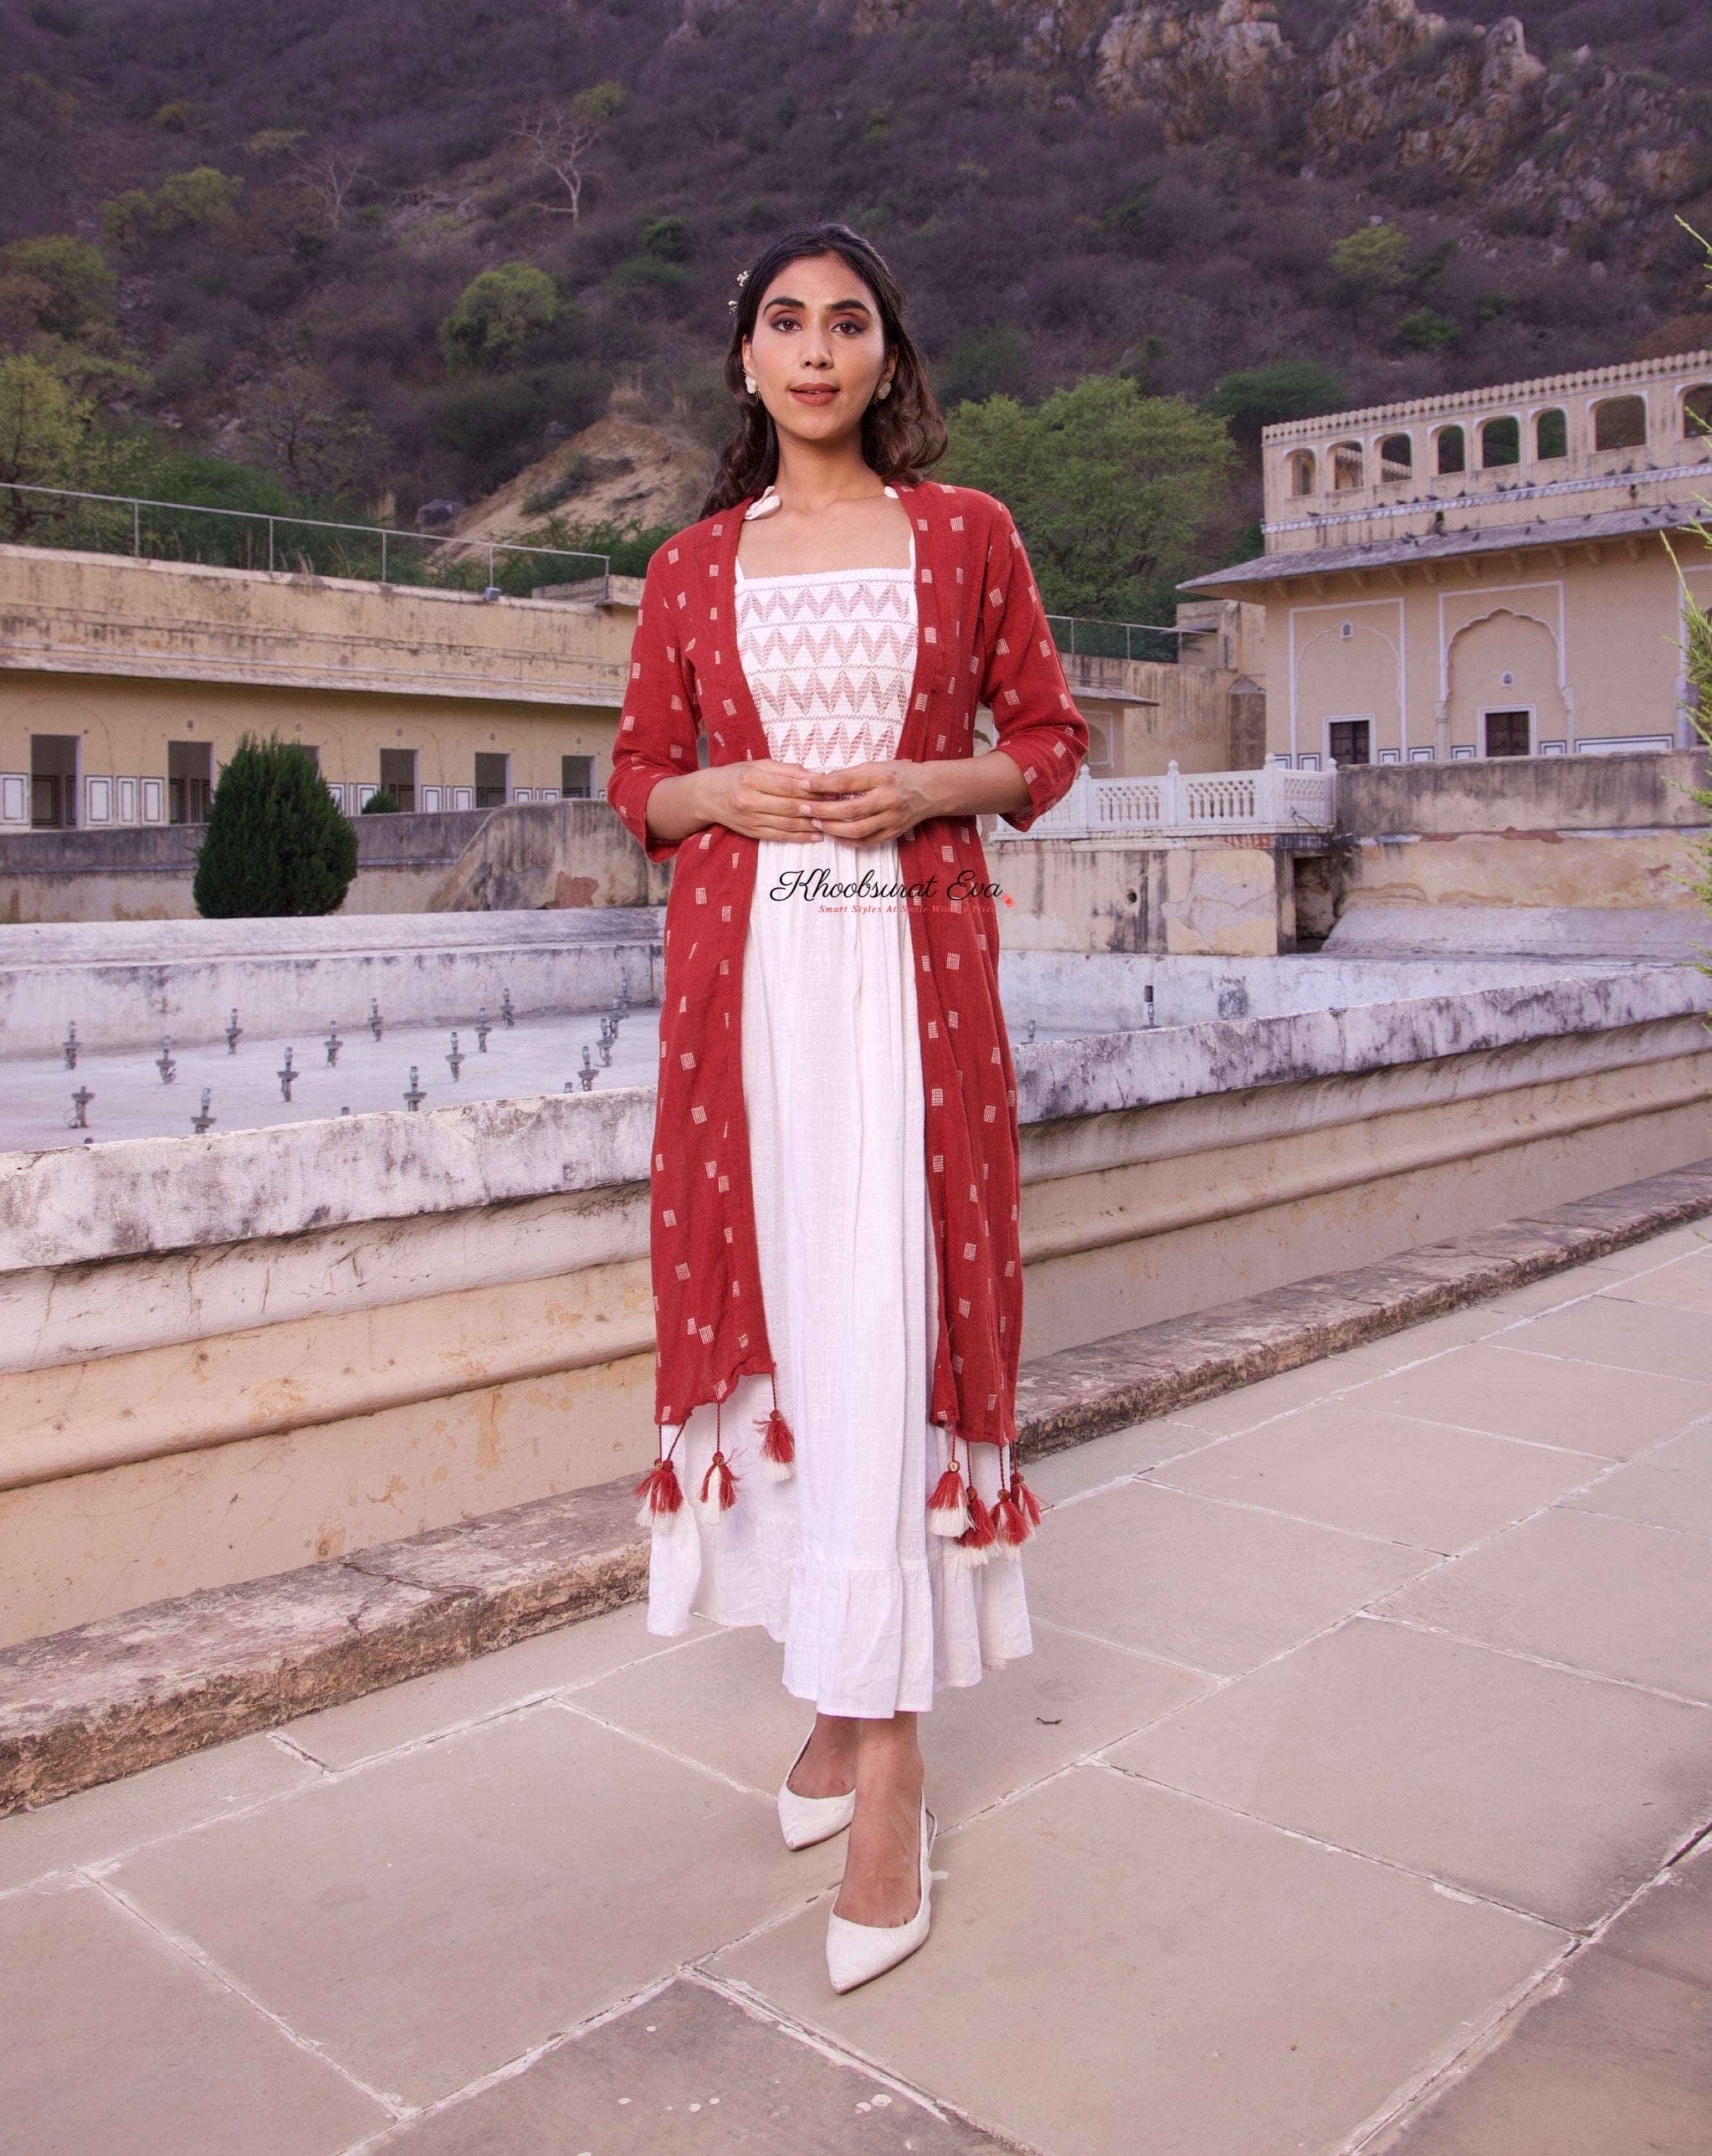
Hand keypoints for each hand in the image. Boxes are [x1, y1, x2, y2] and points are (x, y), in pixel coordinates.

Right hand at [695, 758, 823, 842]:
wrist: (707, 796)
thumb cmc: (736, 775)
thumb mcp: (758, 765)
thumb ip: (788, 770)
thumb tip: (817, 777)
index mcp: (751, 779)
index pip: (789, 786)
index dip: (813, 790)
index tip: (832, 789)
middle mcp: (749, 800)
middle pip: (790, 807)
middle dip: (816, 808)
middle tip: (836, 807)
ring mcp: (750, 819)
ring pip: (787, 824)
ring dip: (812, 825)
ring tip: (830, 822)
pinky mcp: (752, 833)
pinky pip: (780, 837)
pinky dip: (800, 837)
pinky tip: (816, 836)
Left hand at [798, 760, 944, 845]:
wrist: (930, 790)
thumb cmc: (898, 774)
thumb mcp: (876, 766)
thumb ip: (850, 775)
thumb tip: (819, 782)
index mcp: (882, 776)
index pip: (845, 781)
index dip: (821, 785)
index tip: (803, 785)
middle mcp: (888, 799)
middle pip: (849, 810)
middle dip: (822, 811)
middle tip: (804, 809)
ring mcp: (892, 819)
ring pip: (856, 830)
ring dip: (832, 829)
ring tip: (816, 823)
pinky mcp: (893, 833)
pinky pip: (866, 842)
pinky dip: (846, 841)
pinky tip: (834, 835)